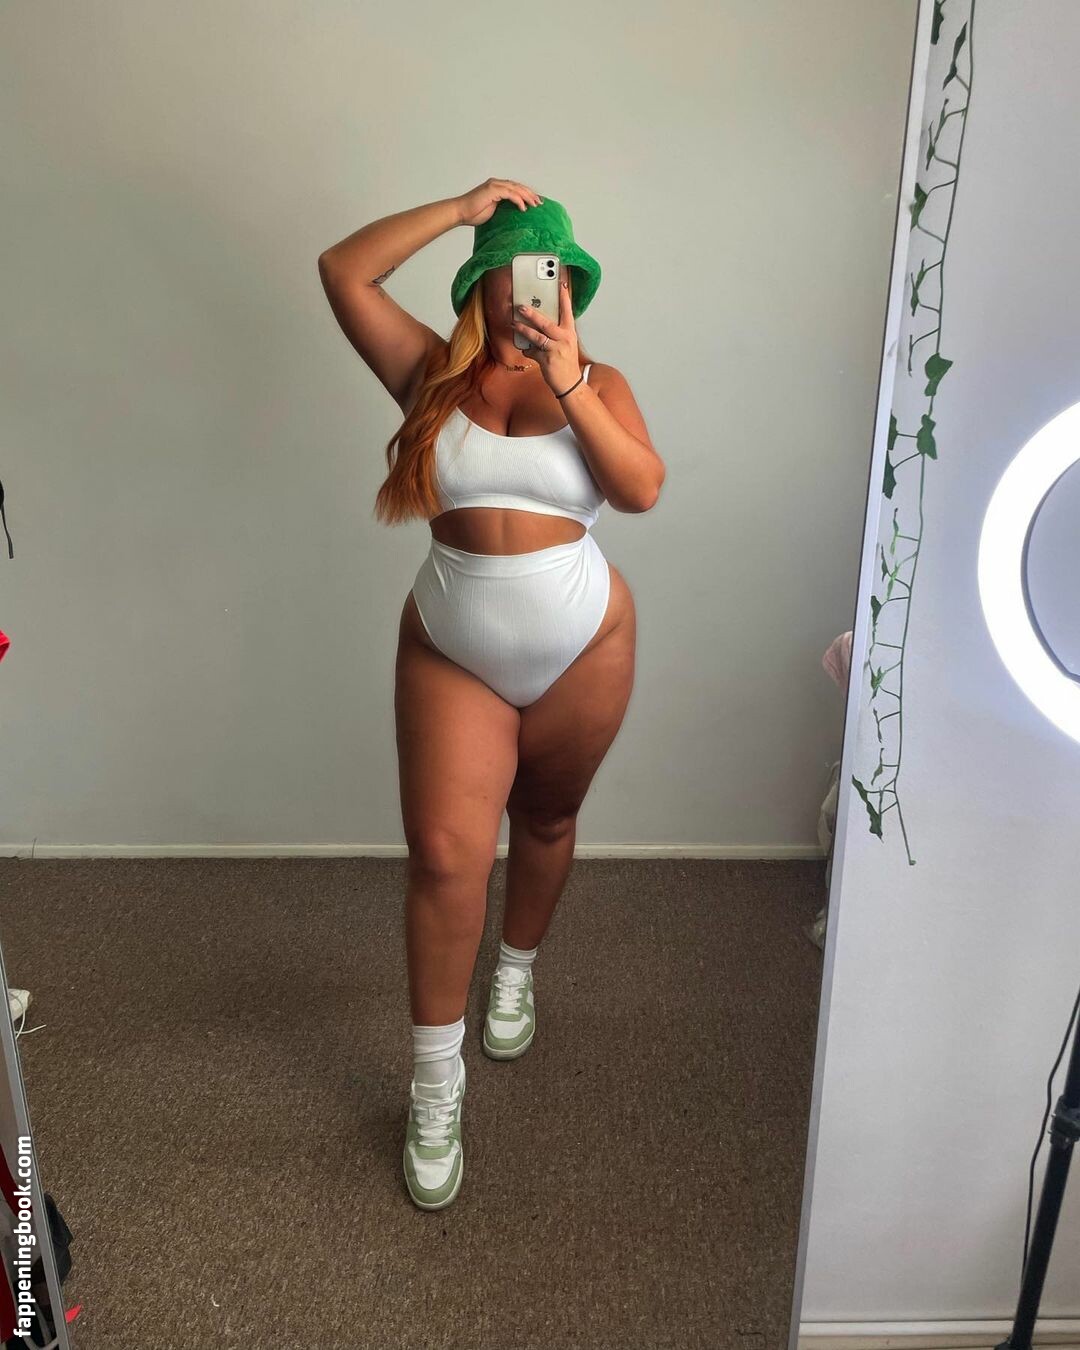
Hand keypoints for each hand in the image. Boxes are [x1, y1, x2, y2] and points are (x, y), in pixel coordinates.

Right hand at [456, 177, 542, 226]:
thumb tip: (512, 214)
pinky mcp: (493, 190)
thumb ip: (502, 208)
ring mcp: (494, 185)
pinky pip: (510, 194)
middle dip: (530, 194)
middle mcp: (496, 183)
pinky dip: (518, 200)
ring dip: (527, 196)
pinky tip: (524, 207)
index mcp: (496, 187)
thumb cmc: (473, 213)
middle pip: (518, 186)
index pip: (515, 188)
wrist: (460, 212)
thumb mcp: (492, 211)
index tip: (535, 202)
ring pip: (516, 188)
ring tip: (535, 204)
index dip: (526, 194)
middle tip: (540, 202)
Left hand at [512, 279, 580, 393]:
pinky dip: (527, 351)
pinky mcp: (547, 360)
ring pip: (536, 336)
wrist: (570, 383)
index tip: (561, 284)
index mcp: (570, 333)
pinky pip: (532, 352)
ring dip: (523, 329)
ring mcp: (556, 350)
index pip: (567, 312)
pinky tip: (526, 350)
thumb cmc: (566, 362)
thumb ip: (556, 333)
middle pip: (546, 323)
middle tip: (521, 307)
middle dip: (532, 314)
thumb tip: (539, 323)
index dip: (564, 298)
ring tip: (514, 324)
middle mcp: (564, 339)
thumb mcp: (566, 344)